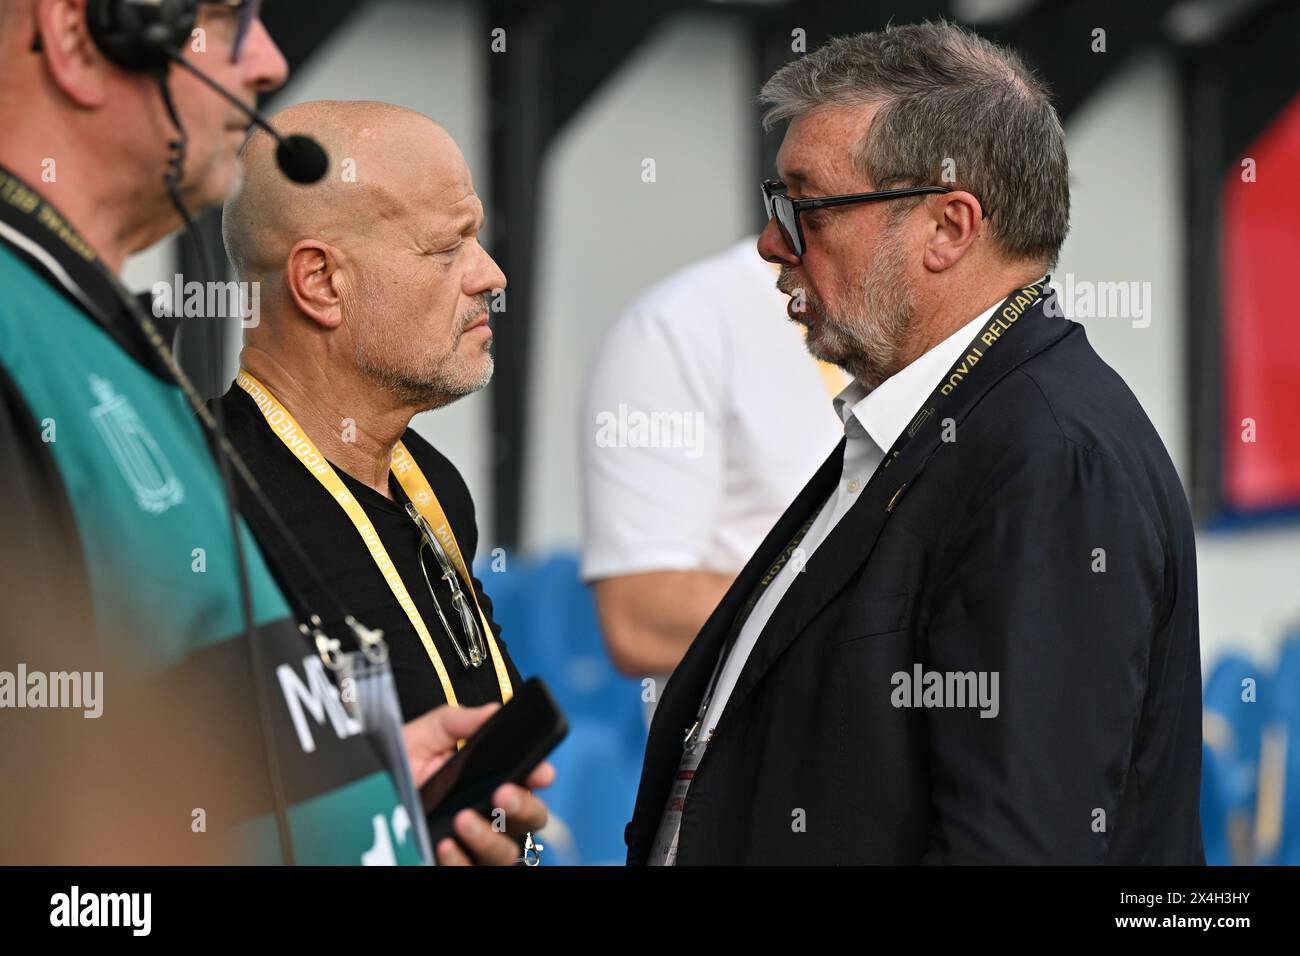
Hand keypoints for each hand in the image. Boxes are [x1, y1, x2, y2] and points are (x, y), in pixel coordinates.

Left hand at [402, 703, 556, 865]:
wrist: (369, 788)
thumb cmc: (404, 761)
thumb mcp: (427, 734)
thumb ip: (458, 721)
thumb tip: (491, 712)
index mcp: (495, 777)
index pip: (531, 780)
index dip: (540, 775)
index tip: (540, 772)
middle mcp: (493, 813)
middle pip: (531, 820)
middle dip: (524, 807)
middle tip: (503, 794)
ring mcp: (476, 843)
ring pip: (505, 852)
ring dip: (489, 837)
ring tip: (463, 820)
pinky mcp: (456, 863)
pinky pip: (470, 870)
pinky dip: (460, 861)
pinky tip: (445, 846)